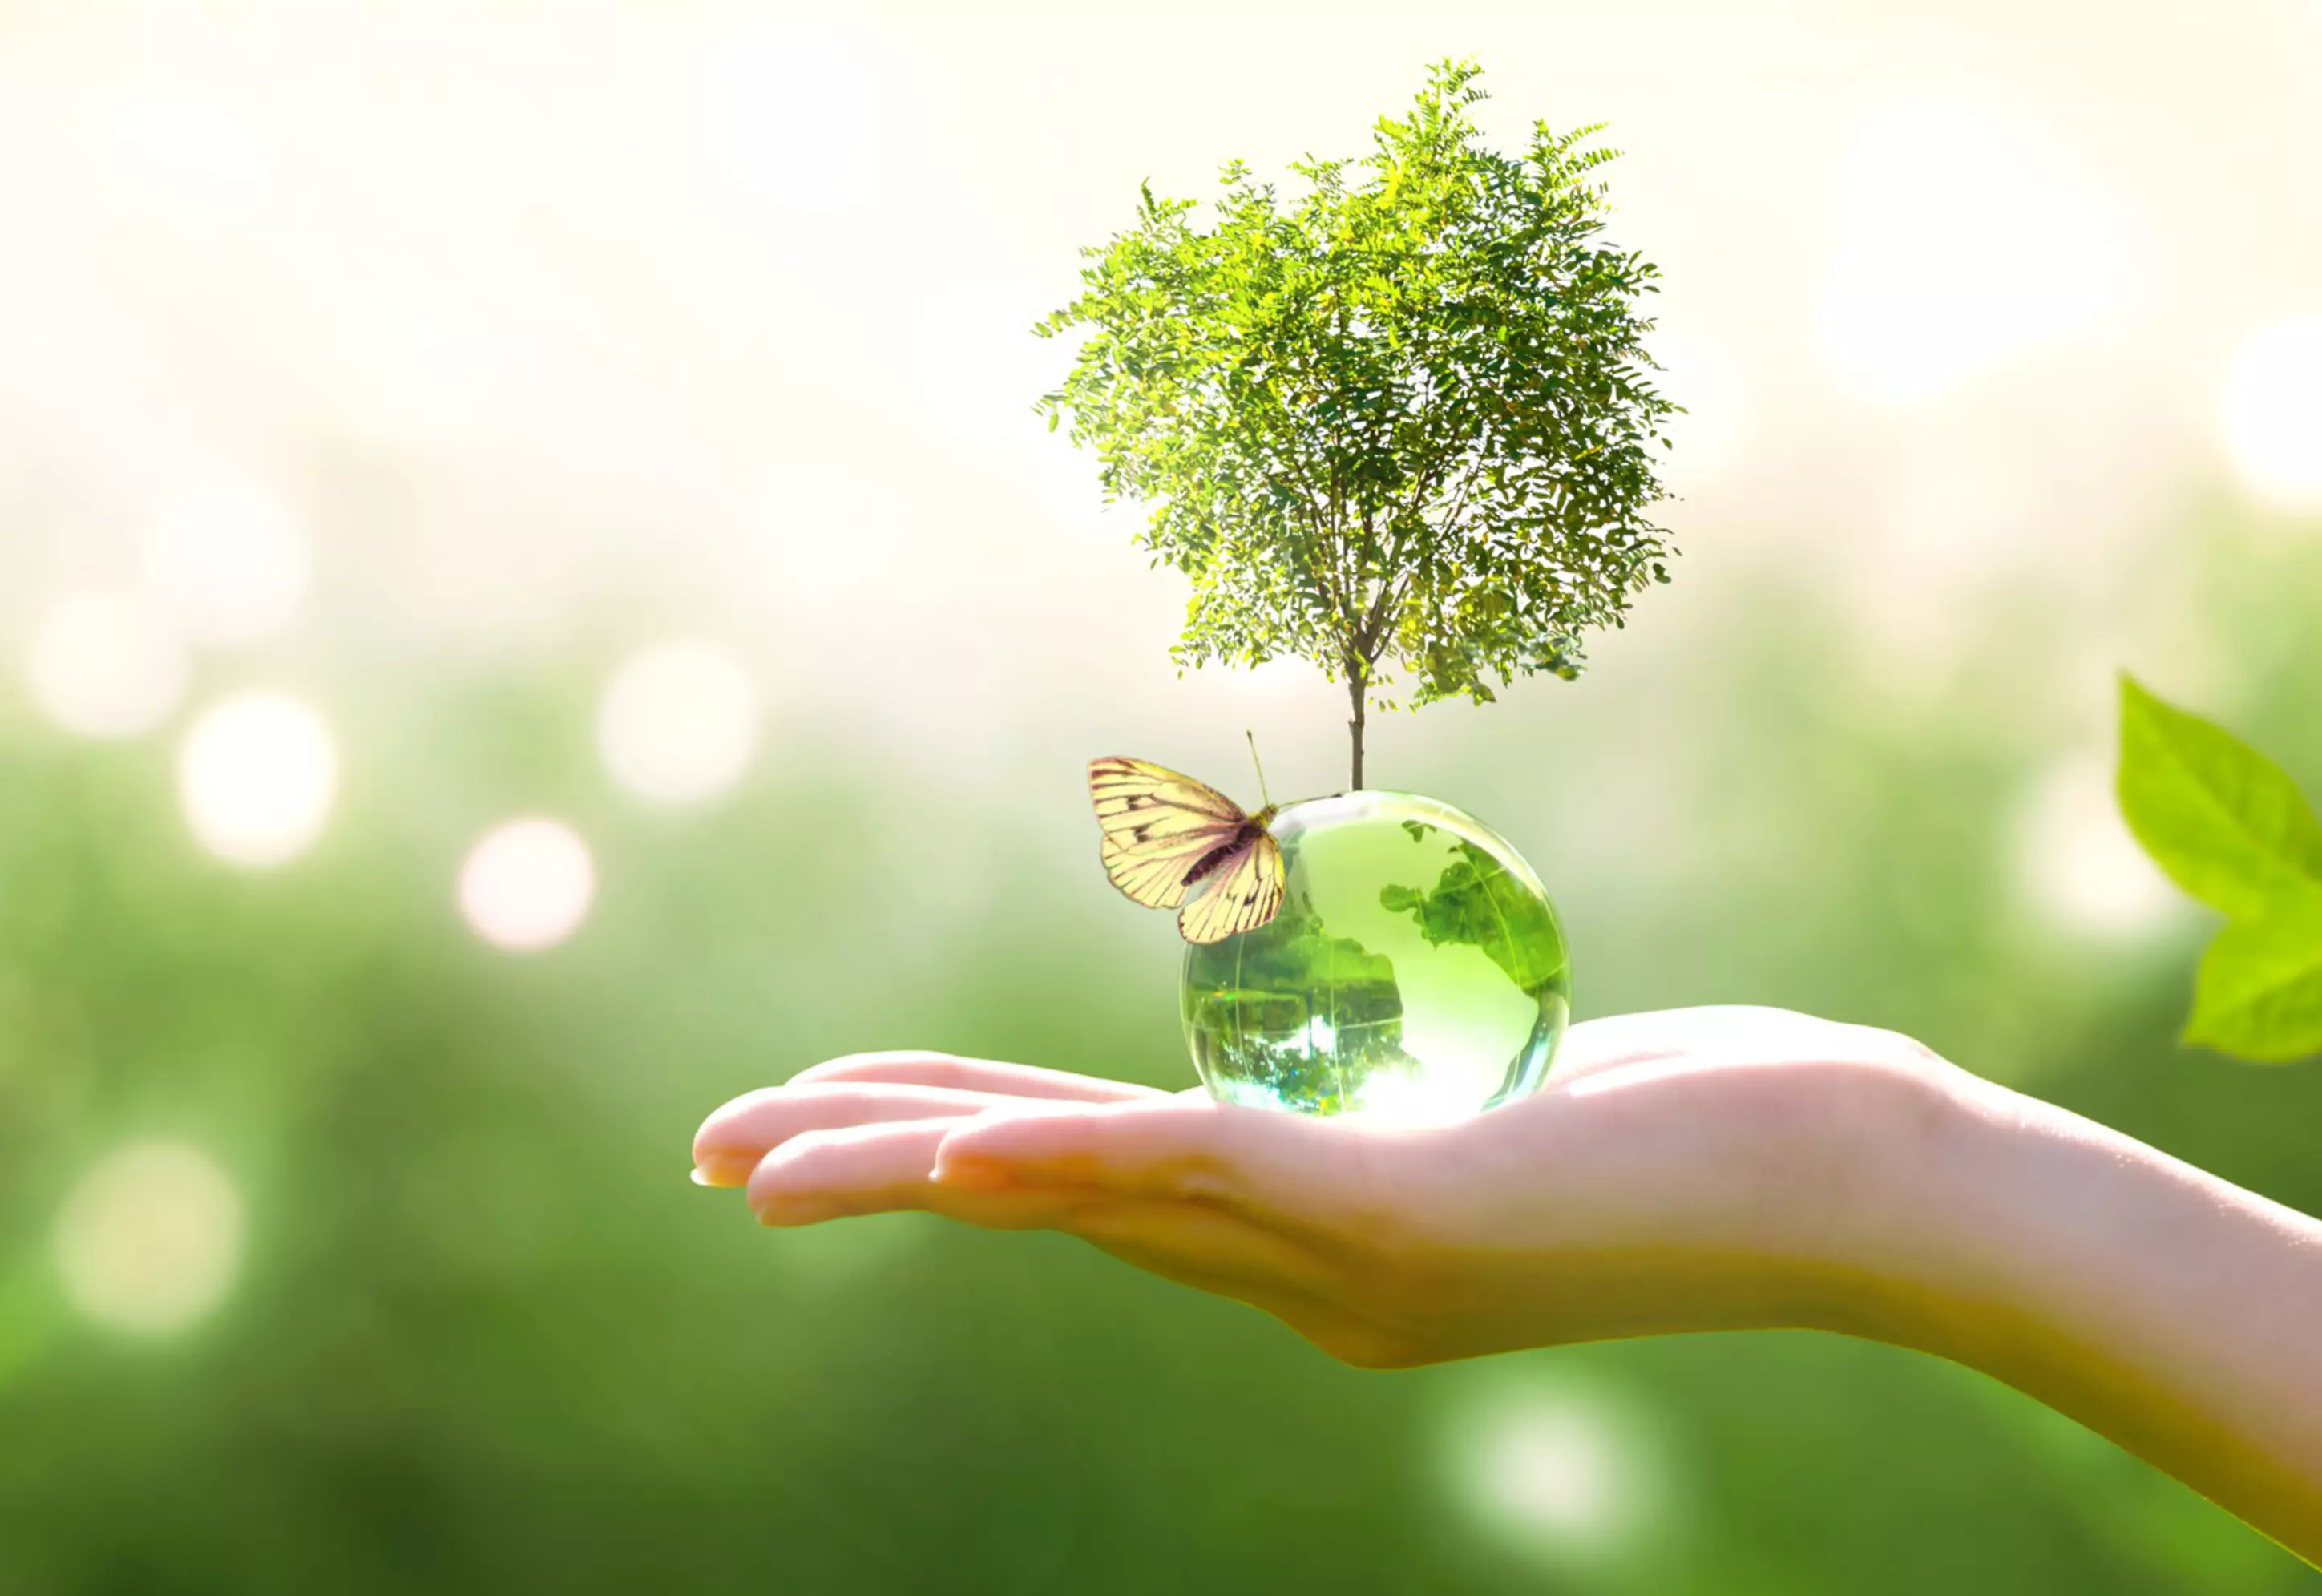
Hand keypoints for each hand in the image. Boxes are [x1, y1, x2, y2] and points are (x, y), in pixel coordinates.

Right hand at [691, 1006, 1967, 1367]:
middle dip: (866, 1171)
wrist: (1884, 1192)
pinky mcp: (1404, 1215)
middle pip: (1045, 1202)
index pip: (1088, 1180)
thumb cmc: (1738, 1119)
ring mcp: (1349, 1256)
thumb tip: (1345, 1026)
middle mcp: (1308, 1275)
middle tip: (712, 1159)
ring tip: (762, 1164)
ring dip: (908, 1174)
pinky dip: (1061, 1169)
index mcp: (1317, 1241)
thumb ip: (1416, 1067)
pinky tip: (958, 1160)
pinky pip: (1197, 1181)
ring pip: (1082, 1199)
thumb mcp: (1530, 1085)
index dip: (938, 1144)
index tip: (822, 1114)